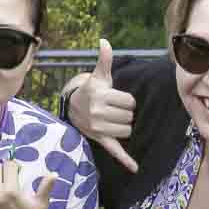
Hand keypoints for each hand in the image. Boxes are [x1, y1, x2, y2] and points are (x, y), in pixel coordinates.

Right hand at [65, 39, 137, 172]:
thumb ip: (104, 59)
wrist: (74, 109)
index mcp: (100, 96)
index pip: (130, 102)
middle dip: (125, 113)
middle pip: (130, 117)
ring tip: (113, 120)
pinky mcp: (101, 141)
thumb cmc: (92, 90)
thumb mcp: (99, 76)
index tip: (117, 99)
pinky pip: (115, 151)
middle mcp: (98, 113)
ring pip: (128, 131)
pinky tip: (135, 167)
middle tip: (114, 109)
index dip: (127, 100)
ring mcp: (99, 129)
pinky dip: (126, 160)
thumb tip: (104, 40)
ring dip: (125, 126)